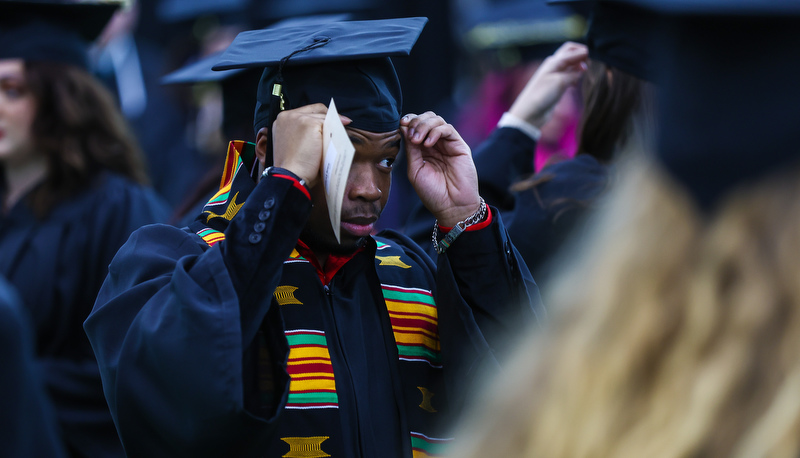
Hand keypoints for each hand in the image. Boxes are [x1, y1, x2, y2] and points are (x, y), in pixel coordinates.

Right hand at [271, 103, 350, 187]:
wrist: (291, 176)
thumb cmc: (294, 168)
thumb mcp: (295, 146)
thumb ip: (304, 134)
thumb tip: (326, 130)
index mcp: (281, 121)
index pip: (306, 112)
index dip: (320, 117)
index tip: (333, 123)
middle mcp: (287, 116)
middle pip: (315, 110)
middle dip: (330, 117)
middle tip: (344, 124)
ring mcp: (297, 118)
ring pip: (323, 116)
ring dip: (334, 124)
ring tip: (343, 133)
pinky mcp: (309, 123)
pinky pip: (328, 122)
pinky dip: (336, 129)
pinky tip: (342, 135)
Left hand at [402, 112, 480, 226]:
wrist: (451, 206)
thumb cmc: (432, 192)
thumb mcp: (415, 169)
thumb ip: (410, 149)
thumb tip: (403, 127)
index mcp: (423, 149)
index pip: (416, 126)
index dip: (408, 121)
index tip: (401, 125)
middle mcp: (436, 144)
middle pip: (426, 118)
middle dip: (416, 121)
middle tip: (410, 135)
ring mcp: (448, 144)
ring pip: (437, 120)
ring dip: (424, 126)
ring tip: (417, 140)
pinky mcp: (459, 146)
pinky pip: (447, 129)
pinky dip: (435, 132)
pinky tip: (427, 144)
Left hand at [508, 41, 587, 127]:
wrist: (530, 113)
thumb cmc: (542, 95)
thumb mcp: (560, 82)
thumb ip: (573, 73)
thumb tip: (583, 68)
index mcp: (553, 61)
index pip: (571, 50)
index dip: (583, 51)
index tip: (593, 57)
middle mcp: (553, 66)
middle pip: (570, 54)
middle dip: (581, 56)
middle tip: (589, 64)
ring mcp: (555, 76)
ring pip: (570, 65)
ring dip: (578, 67)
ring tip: (585, 73)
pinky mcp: (556, 86)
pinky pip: (568, 76)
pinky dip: (575, 77)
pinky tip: (576, 85)